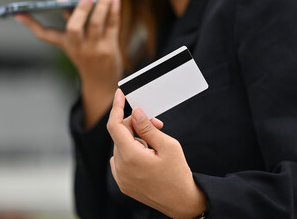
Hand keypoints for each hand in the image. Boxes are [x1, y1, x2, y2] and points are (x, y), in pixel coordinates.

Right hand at [16, 0, 122, 127]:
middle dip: (80, 10)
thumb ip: (71, 17)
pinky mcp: (109, 48)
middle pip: (74, 28)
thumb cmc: (87, 55)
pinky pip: (112, 27)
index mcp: (65, 44)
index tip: (18, 13)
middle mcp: (77, 46)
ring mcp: (93, 48)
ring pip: (97, 24)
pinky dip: (114, 11)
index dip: (31, 24)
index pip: (45, 34)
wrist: (101, 83)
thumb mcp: (75, 41)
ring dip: (103, 5)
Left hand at [107, 89, 205, 218]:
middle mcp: (121, 167)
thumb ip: (148, 128)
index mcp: (131, 156)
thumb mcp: (168, 145)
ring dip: (135, 140)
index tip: (119, 94)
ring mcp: (120, 177)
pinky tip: (147, 158)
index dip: (116, 107)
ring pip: (121, 146)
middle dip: (135, 125)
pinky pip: (120, 160)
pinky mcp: (122, 183)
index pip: (114, 125)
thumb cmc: (178, 174)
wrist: (181, 202)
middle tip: (156, 125)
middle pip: (120, 134)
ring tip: (155, 147)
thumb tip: (135, 112)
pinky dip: (131, 153)